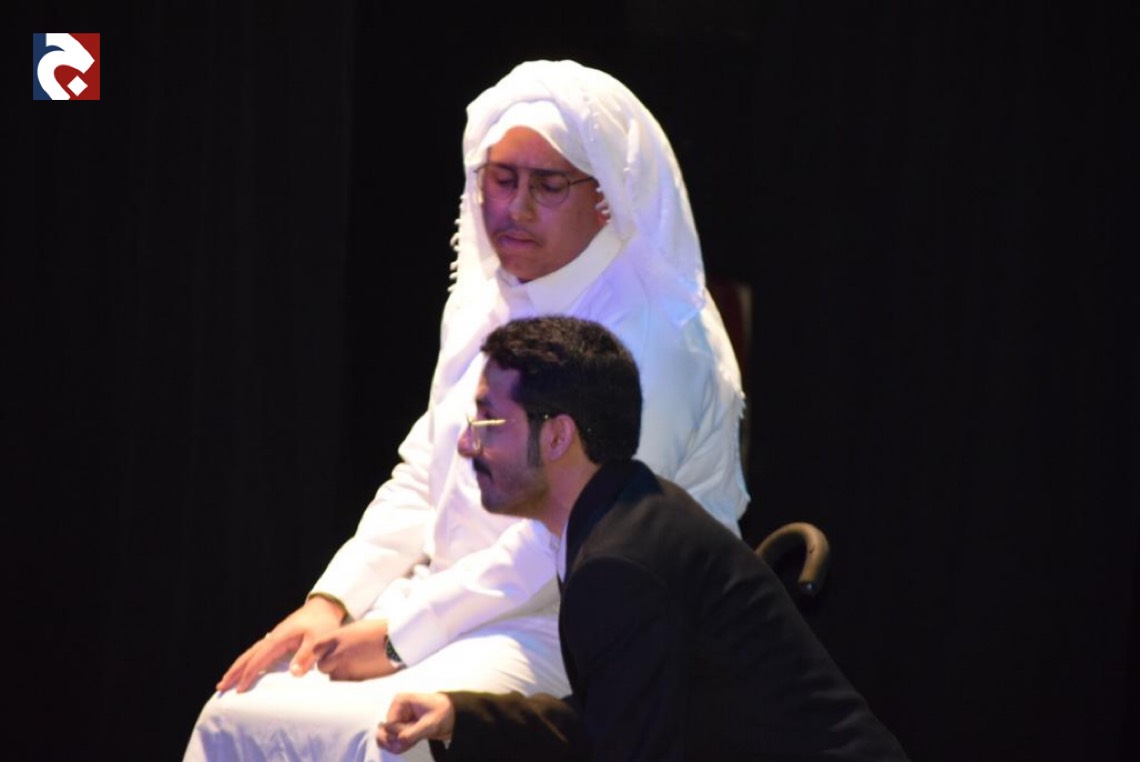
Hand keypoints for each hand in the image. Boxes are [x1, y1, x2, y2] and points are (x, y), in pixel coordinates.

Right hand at [216, 595, 345, 692]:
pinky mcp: (277, 639)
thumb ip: (307, 656)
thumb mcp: (319, 639)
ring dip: (237, 667)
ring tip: (225, 681)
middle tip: (219, 688)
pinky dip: (247, 662)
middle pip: (248, 656)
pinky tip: (244, 670)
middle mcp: (272, 638)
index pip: (259, 660)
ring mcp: (273, 638)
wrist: (324, 607)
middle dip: (234, 672)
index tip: (238, 691)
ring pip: (250, 654)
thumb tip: (293, 673)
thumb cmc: (323, 624)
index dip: (248, 675)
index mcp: (279, 639)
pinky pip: (257, 653)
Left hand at [313, 618, 400, 680]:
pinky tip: (361, 671)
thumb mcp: (357, 628)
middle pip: (322, 666)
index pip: (317, 649)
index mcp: (337, 637)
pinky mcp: (356, 679)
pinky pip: (346, 682)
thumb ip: (343, 638)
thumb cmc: (381, 631)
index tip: (328, 653)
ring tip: (354, 667)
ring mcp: (346, 668)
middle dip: (329, 665)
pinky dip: (350, 679)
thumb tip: (337, 646)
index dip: (322, 652)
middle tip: (340, 662)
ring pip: (333, 677)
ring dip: (340, 674)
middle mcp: (337, 653)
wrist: (397, 641)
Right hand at [377, 693, 454, 753]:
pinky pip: (393, 741)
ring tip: (413, 742)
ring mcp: (398, 720)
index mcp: (400, 702)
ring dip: (398, 745)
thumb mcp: (430, 724)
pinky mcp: (402, 728)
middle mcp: (396, 710)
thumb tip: (397, 741)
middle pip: (385, 732)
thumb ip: (412, 733)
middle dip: (397, 741)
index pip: (389, 725)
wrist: (453, 715)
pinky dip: (400, 746)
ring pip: (387, 738)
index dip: (399, 734)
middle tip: (411, 742)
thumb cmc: (443, 712)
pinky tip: (410, 743)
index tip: (412, 734)